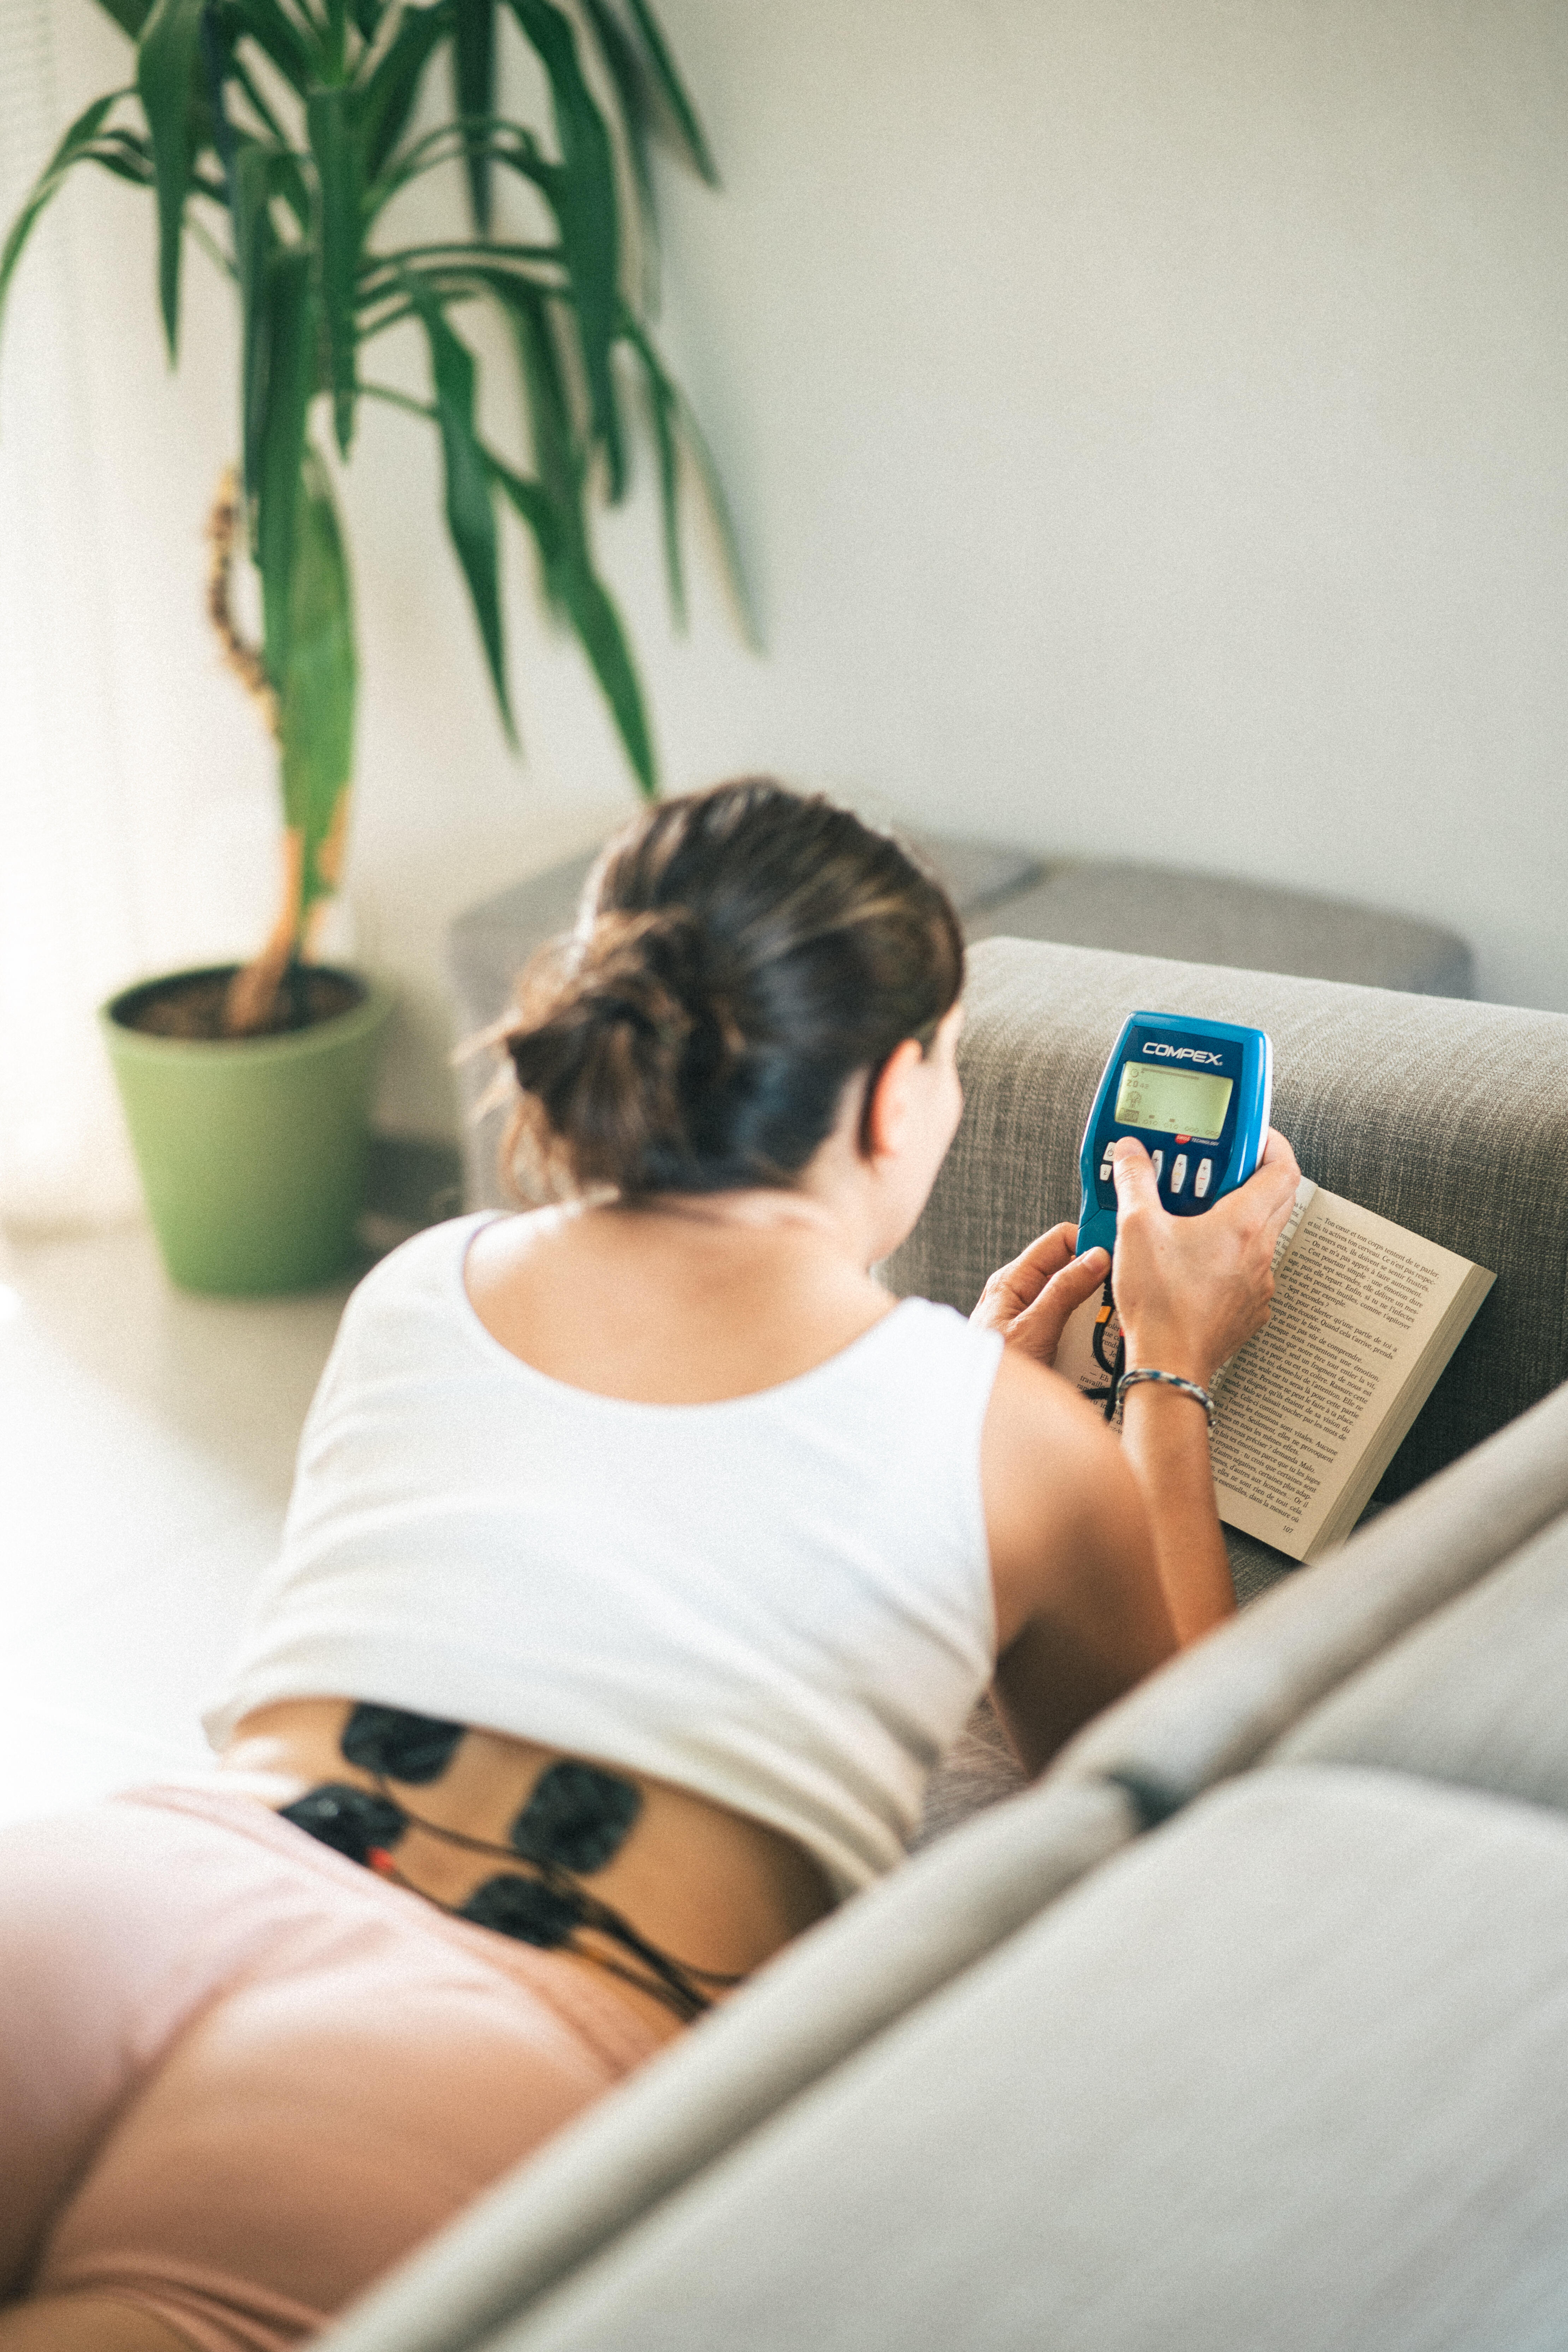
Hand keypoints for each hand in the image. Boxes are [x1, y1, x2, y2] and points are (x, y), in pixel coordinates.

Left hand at [970, 1222, 1111, 1368]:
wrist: (971, 1409)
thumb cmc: (988, 1373)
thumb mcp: (1034, 1329)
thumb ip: (1064, 1291)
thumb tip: (1095, 1258)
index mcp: (1013, 1280)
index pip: (1059, 1239)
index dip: (1089, 1240)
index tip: (1117, 1254)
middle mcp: (1020, 1293)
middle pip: (1071, 1269)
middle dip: (1096, 1283)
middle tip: (1116, 1300)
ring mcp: (1030, 1316)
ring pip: (1074, 1301)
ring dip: (1093, 1316)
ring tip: (1105, 1333)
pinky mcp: (1038, 1338)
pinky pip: (1069, 1327)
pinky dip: (1085, 1336)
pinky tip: (1092, 1352)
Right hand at [1110, 1128, 1301, 1387]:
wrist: (1169, 1365)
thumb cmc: (1161, 1305)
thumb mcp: (1136, 1228)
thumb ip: (1134, 1181)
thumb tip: (1131, 1153)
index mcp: (1241, 1224)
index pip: (1282, 1166)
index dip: (1269, 1143)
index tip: (1247, 1136)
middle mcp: (1259, 1252)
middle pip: (1274, 1197)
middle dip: (1246, 1177)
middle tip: (1211, 1171)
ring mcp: (1258, 1282)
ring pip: (1259, 1235)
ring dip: (1234, 1218)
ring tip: (1192, 1216)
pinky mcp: (1248, 1307)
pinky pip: (1248, 1270)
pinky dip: (1228, 1256)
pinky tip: (1194, 1260)